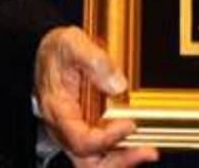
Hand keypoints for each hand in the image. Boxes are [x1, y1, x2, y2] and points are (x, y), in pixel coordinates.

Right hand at [34, 26, 158, 165]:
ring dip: (122, 159)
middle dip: (118, 160)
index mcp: (58, 110)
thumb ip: (95, 61)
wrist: (50, 51)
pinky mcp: (86, 128)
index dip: (107, 138)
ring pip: (96, 160)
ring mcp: (76, 130)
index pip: (81, 140)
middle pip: (87, 161)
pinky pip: (102, 150)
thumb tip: (118, 84)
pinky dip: (121, 149)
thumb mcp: (72, 43)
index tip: (129, 124)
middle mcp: (65, 128)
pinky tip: (139, 141)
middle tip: (145, 151)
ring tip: (148, 150)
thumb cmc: (57, 50)